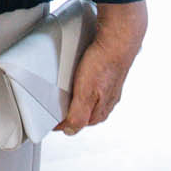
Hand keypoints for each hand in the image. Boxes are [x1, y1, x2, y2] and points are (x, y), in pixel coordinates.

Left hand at [59, 0, 145, 134]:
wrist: (118, 39)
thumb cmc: (103, 64)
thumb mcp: (86, 94)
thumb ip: (78, 115)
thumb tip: (70, 131)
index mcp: (102, 110)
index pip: (80, 124)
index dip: (64, 123)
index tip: (52, 119)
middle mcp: (108, 101)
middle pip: (87, 113)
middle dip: (73, 112)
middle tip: (57, 107)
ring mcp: (110, 86)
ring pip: (92, 98)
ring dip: (80, 98)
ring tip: (67, 93)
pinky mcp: (109, 72)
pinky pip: (95, 82)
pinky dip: (86, 83)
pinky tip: (82, 76)